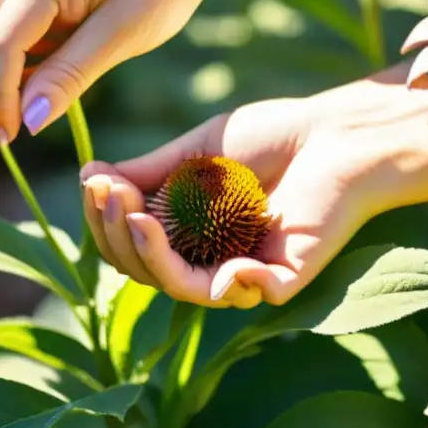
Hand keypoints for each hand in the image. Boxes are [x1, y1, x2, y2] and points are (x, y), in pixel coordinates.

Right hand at [80, 92, 389, 308]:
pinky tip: (210, 253)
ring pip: (181, 286)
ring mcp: (242, 272)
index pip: (130, 243)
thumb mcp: (195, 150)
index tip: (94, 180)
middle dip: (117, 236)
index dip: (105, 219)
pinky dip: (223, 280)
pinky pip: (240, 293)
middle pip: (144, 270)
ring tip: (137, 218)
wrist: (339, 134)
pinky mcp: (280, 280)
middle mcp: (207, 257)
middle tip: (109, 196)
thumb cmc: (273, 137)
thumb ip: (148, 171)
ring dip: (150, 256)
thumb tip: (88, 177)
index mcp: (186, 231)